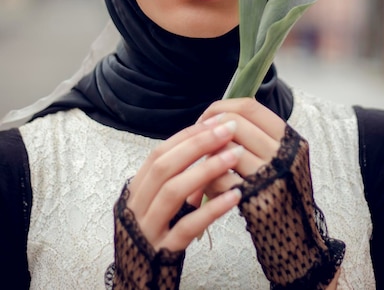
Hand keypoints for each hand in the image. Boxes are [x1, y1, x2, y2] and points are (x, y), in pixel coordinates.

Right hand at [125, 119, 241, 252]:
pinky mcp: (161, 253)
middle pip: (165, 166)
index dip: (187, 136)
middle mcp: (136, 206)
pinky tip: (234, 197)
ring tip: (235, 156)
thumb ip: (174, 180)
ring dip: (206, 170)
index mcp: (136, 190)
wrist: (138, 284)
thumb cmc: (154, 237)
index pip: (160, 153)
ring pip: (173, 192)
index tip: (215, 121)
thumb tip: (204, 146)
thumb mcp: (157, 205)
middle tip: (228, 130)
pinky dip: (210, 210)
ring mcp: (146, 229)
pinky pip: (185, 228)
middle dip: (198, 144)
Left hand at [197, 97, 285, 194]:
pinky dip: (207, 181)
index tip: (208, 118)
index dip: (223, 108)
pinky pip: (220, 179)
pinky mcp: (257, 200)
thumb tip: (215, 117)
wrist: (294, 234)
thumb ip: (255, 135)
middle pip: (234, 124)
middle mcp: (283, 154)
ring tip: (203, 166)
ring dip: (207, 156)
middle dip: (209, 130)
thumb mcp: (279, 156)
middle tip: (199, 143)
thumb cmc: (279, 189)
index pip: (249, 107)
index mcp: (288, 138)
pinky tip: (207, 188)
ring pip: (225, 150)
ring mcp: (271, 177)